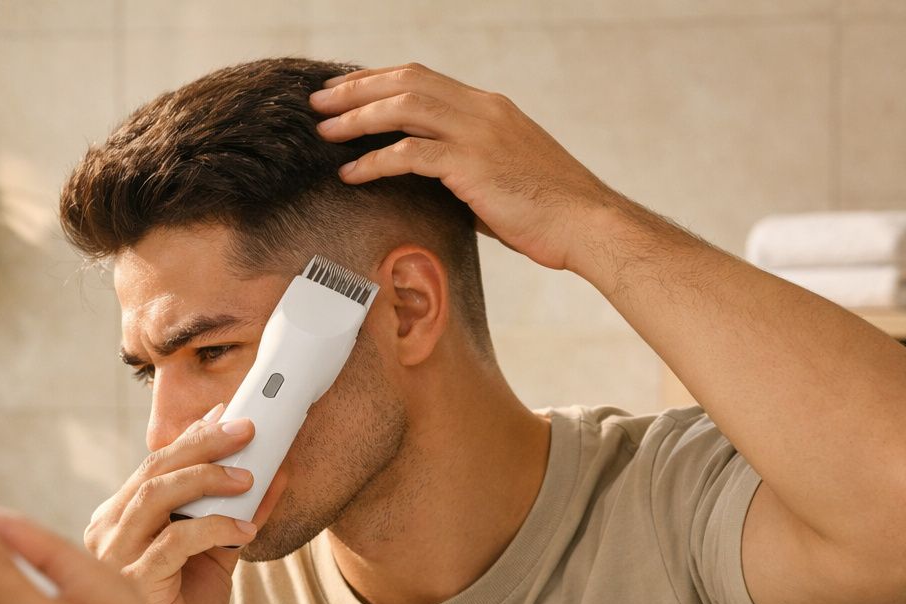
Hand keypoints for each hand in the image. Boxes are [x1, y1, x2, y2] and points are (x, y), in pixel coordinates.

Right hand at [84, 404, 285, 603]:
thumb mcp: (214, 556)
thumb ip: (232, 515)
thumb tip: (271, 474)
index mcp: (120, 519)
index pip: (157, 465)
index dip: (195, 436)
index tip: (230, 415)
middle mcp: (108, 530)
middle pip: (155, 468)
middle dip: (205, 442)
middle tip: (248, 428)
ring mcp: (114, 555)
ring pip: (157, 493)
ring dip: (208, 477)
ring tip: (249, 476)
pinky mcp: (131, 581)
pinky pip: (174, 540)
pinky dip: (214, 528)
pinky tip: (244, 530)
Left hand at [310, 63, 624, 274]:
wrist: (587, 223)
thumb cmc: (548, 210)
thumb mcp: (503, 176)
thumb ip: (464, 168)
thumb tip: (427, 182)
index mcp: (489, 107)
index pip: (422, 78)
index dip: (378, 80)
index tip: (346, 91)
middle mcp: (482, 110)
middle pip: (405, 82)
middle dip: (356, 89)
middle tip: (318, 102)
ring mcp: (478, 133)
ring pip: (403, 107)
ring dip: (357, 117)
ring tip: (324, 131)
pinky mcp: (472, 164)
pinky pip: (410, 154)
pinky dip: (374, 161)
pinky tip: (350, 173)